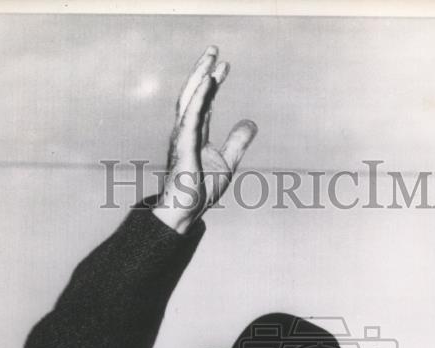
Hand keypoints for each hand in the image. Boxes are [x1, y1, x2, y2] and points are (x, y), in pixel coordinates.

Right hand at [153, 46, 257, 233]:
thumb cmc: (201, 190)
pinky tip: (208, 81)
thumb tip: (252, 122)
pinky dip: (199, 96)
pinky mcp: (183, 144)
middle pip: (194, 94)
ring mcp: (182, 136)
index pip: (205, 103)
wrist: (187, 210)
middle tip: (214, 50)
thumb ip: (238, 142)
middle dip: (203, 71)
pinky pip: (191, 115)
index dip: (213, 84)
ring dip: (200, 76)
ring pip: (190, 99)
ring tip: (211, 58)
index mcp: (195, 134)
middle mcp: (186, 131)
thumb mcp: (228, 162)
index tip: (225, 66)